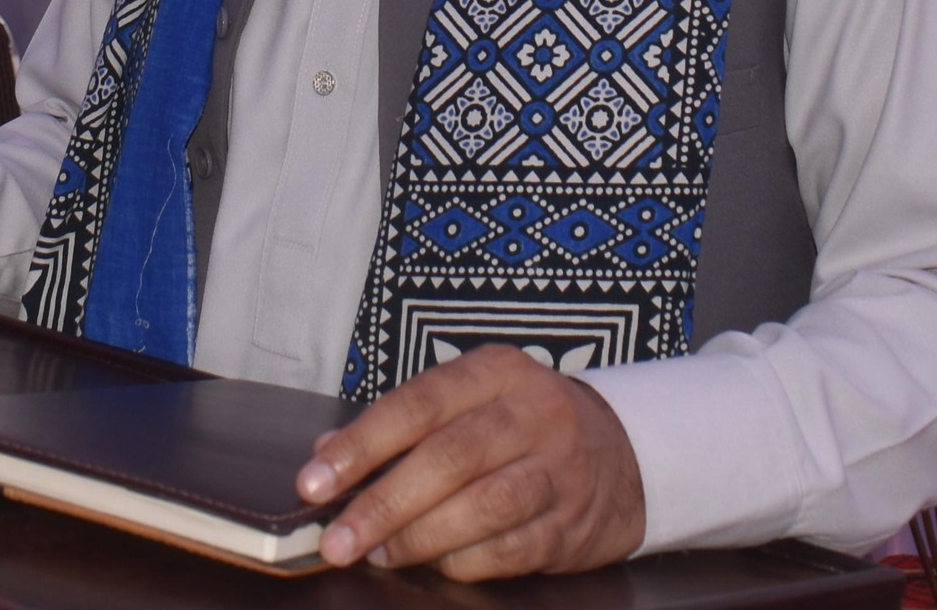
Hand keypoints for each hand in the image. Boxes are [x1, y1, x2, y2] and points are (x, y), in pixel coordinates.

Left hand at [296, 345, 644, 579]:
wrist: (623, 454)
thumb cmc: (521, 423)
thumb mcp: (469, 400)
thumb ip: (401, 424)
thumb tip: (325, 455)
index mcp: (496, 370)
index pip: (418, 404)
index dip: (361, 444)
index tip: (314, 482)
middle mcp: (532, 412)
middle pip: (449, 458)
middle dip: (384, 503)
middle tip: (336, 540)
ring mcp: (559, 469)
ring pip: (482, 506)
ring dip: (420, 538)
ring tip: (377, 554)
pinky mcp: (573, 525)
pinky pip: (510, 550)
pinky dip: (463, 562)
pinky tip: (431, 566)